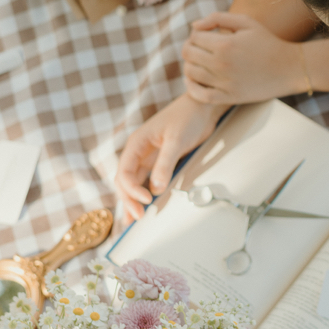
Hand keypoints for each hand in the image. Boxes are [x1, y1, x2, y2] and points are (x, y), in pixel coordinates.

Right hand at [115, 95, 227, 221]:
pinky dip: (146, 194)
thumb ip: (165, 164)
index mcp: (136, 144)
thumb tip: (155, 188)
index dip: (132, 190)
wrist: (203, 107)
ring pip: (135, 183)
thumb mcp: (176, 140)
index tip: (147, 201)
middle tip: (138, 218)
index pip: (124, 172)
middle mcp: (139, 152)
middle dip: (129, 200)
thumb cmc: (187, 117)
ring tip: (133, 220)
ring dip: (133, 200)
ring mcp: (149, 158)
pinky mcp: (161, 162)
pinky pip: (148, 181)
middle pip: (126, 181)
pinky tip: (146, 206)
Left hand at [182, 11, 305, 104]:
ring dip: (190, 65)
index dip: (196, 34)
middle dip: (191, 48)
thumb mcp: (246, 22)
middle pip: (188, 54)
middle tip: (201, 48)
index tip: (205, 36)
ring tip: (200, 61)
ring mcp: (225, 83)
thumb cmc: (267, 42)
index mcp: (225, 44)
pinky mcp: (229, 97)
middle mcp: (221, 64)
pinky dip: (192, 88)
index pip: (194, 37)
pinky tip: (193, 81)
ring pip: (190, 73)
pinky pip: (200, 96)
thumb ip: (217, 18)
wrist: (289, 68)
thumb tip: (194, 27)